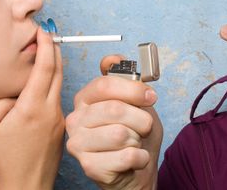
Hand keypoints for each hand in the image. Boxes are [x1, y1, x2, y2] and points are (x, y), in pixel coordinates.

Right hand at [0, 27, 64, 189]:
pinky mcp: (62, 126)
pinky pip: (56, 100)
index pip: (45, 67)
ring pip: (59, 85)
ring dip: (54, 67)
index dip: (46, 45)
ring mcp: (59, 118)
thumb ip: (0, 101)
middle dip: (55, 49)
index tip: (44, 31)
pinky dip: (52, 86)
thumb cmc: (3, 160)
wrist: (25, 186)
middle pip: (58, 71)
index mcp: (32, 107)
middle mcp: (51, 110)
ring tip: (45, 54)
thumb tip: (16, 91)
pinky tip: (42, 86)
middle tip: (49, 34)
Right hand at [66, 55, 162, 189]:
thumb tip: (112, 58)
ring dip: (138, 139)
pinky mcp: (88, 166)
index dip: (133, 89)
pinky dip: (140, 158)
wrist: (137, 168)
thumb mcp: (135, 101)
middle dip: (141, 119)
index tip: (151, 96)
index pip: (104, 85)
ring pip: (121, 134)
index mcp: (85, 98)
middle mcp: (75, 119)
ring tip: (135, 142)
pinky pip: (126, 156)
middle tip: (145, 126)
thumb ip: (125, 78)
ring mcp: (78, 144)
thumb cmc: (135, 133)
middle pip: (115, 109)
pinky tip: (134, 159)